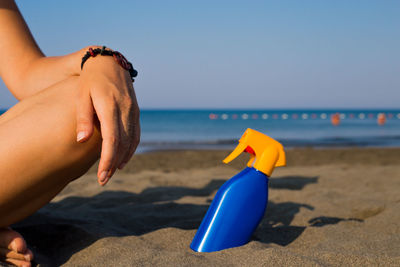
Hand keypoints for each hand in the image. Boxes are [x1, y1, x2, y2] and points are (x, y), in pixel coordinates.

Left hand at [76, 54, 139, 185]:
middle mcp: (125, 110)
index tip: (101, 175)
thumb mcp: (81, 95)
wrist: (109, 62)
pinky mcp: (136, 111)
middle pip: (123, 143)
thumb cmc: (90, 80)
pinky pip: (136, 133)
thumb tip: (81, 140)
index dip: (107, 159)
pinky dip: (131, 148)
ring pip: (132, 140)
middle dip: (114, 164)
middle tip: (104, 180)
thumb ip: (83, 117)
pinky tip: (123, 159)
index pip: (111, 139)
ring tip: (112, 172)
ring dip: (123, 158)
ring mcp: (133, 110)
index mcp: (110, 106)